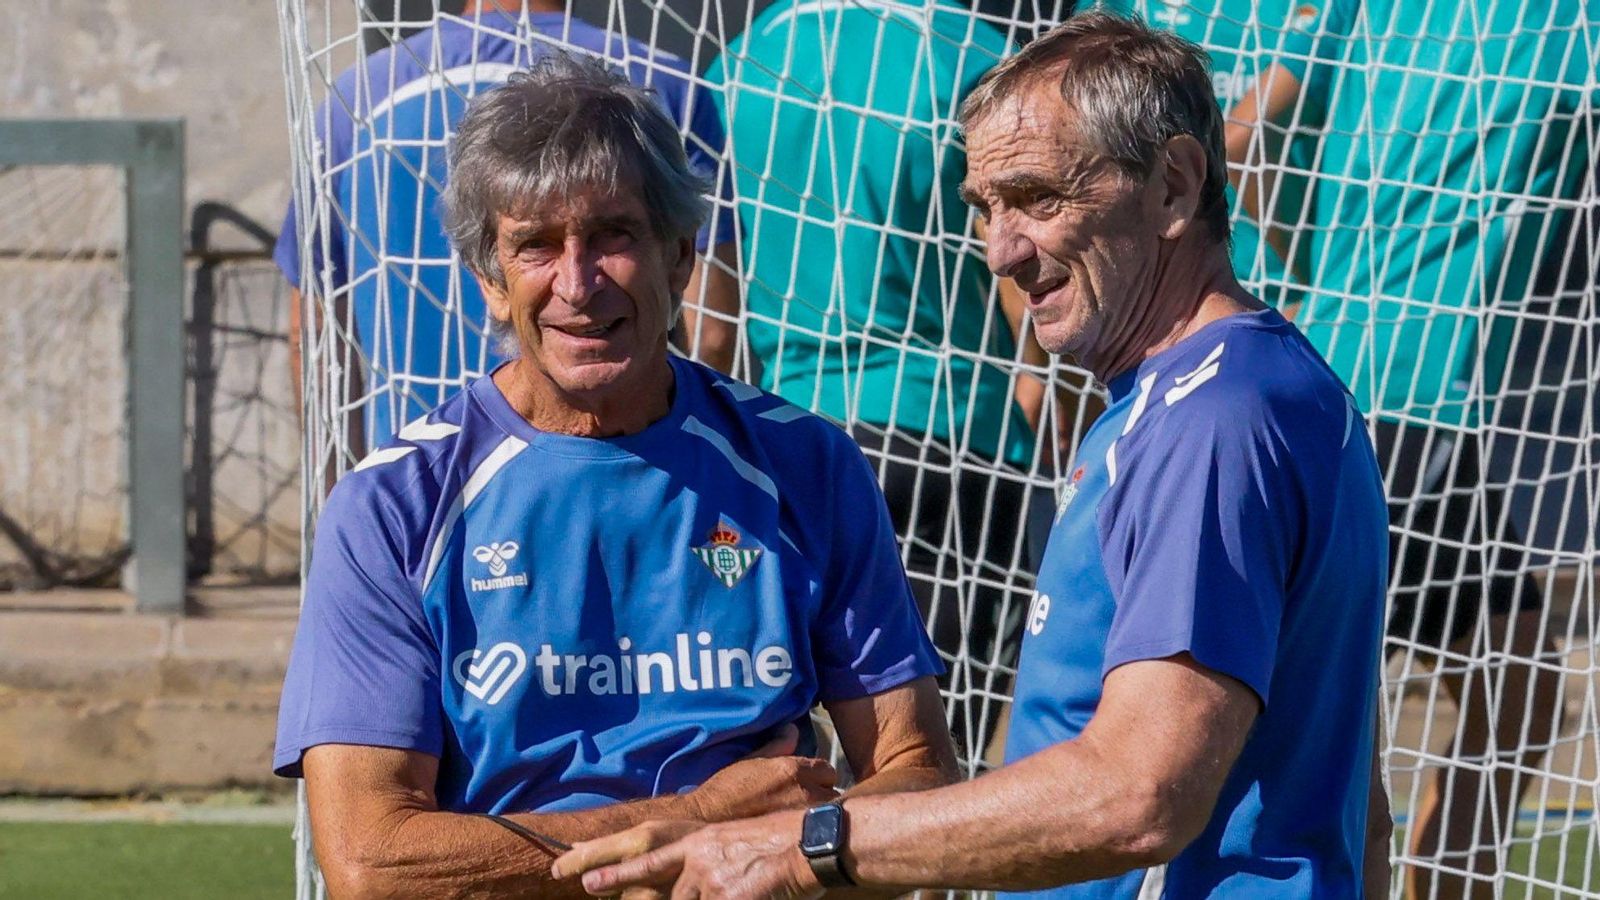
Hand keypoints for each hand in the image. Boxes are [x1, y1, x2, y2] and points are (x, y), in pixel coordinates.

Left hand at [557, 811, 822, 899]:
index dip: (615, 874)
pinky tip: (743, 896)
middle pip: (667, 896)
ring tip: (731, 887)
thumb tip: (699, 882)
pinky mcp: (729, 899)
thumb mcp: (735, 844)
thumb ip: (710, 862)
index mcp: (699, 842)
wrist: (809, 842)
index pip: (647, 861)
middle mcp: (699, 860)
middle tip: (632, 889)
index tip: (585, 882)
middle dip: (659, 896)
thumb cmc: (781, 843)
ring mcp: (712, 882)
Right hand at [687, 724, 838, 821]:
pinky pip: (817, 833)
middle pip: (833, 794)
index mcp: (794, 770)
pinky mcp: (798, 839)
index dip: (818, 777)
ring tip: (803, 821)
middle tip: (804, 804)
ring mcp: (804, 819)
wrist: (706, 822)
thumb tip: (792, 729)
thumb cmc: (724, 791)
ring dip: (820, 816)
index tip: (807, 784)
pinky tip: (799, 834)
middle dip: (822, 797)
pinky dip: (813, 832)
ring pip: (829, 815)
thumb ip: (778, 746)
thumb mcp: (750, 760)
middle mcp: (805, 792)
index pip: (828, 770)